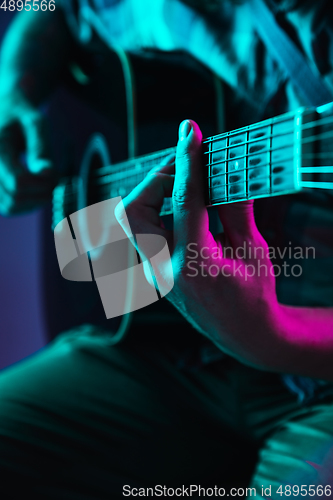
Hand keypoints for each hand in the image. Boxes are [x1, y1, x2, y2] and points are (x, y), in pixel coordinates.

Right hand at [0, 94, 56, 215]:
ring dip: (35, 201)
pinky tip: (37, 189)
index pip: (18, 182)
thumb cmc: (20, 114)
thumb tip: (47, 174)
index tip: (55, 172)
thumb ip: (40, 147)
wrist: (3, 110)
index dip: (42, 184)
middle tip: (55, 178)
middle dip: (41, 193)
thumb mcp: (35, 122)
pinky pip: (8, 208)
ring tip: (46, 182)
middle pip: (15, 198)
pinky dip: (27, 204)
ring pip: (11, 207)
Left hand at [116, 119, 282, 369]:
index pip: (185, 200)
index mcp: (193, 263)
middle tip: (185, 166)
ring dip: (153, 195)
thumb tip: (228, 170)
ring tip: (185, 183)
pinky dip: (158, 211)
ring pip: (131, 222)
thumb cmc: (254, 294)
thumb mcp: (253, 249)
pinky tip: (183, 207)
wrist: (244, 333)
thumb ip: (236, 208)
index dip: (187, 161)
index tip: (189, 131)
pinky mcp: (154, 272)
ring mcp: (154, 273)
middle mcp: (164, 269)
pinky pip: (142, 233)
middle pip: (133, 212)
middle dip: (155, 181)